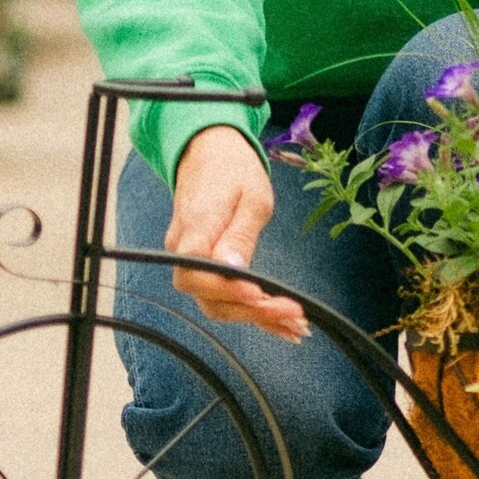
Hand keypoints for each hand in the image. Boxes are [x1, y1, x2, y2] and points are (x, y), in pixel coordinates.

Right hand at [165, 125, 307, 341]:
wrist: (210, 151)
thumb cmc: (233, 169)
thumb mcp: (251, 196)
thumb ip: (241, 235)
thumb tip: (233, 270)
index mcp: (195, 227)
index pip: (196, 271)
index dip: (226, 290)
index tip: (259, 294)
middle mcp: (184, 248)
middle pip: (208, 296)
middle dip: (251, 311)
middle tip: (293, 315)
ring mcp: (190, 259)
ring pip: (216, 301)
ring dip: (255, 317)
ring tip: (295, 327)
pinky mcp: (203, 264)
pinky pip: (222, 294)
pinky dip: (252, 311)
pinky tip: (280, 325)